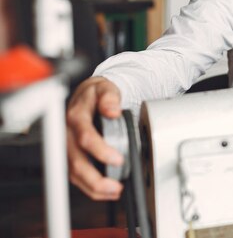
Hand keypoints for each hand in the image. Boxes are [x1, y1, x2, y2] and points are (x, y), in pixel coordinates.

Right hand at [66, 76, 124, 199]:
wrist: (86, 95)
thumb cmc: (96, 94)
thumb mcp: (105, 88)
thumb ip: (109, 97)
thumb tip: (112, 110)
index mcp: (76, 117)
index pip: (85, 137)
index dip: (100, 150)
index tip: (118, 158)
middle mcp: (68, 134)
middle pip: (76, 162)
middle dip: (95, 178)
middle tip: (115, 185)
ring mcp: (67, 147)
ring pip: (74, 173)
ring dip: (93, 187)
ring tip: (114, 191)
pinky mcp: (70, 156)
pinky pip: (76, 175)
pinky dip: (90, 187)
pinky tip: (106, 191)